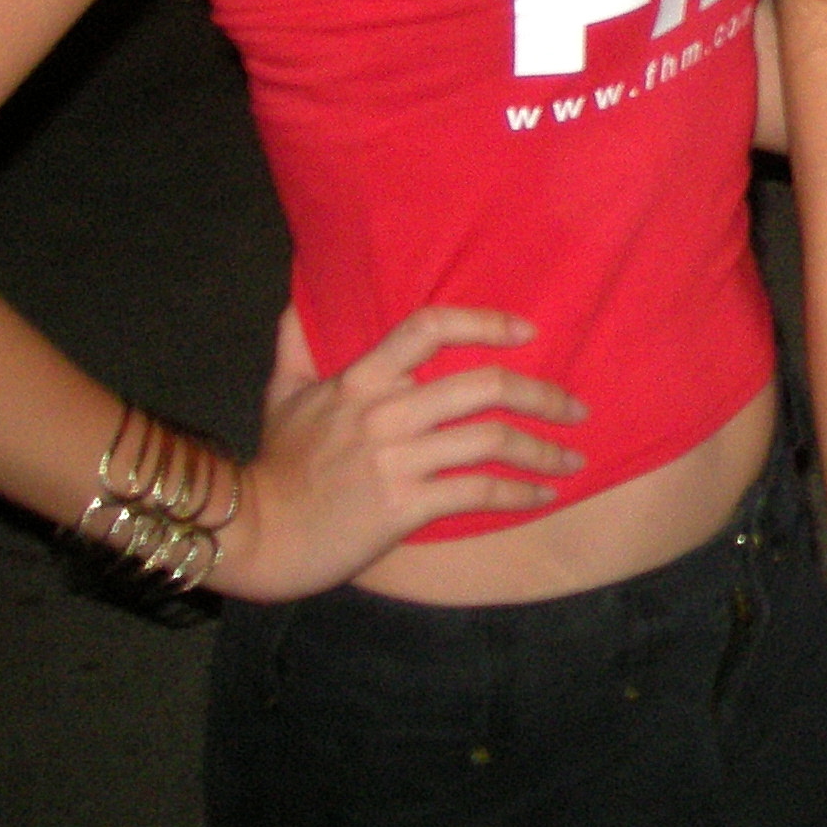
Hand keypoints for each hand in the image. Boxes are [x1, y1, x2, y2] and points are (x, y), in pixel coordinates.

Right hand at [219, 305, 585, 599]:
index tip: (529, 330)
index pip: (431, 326)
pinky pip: (478, 493)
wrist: (251, 536)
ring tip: (572, 458)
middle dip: (543, 395)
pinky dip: (520, 493)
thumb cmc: (276, 464)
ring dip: (544, 450)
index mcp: (361, 379)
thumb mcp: (282, 393)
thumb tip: (301, 291)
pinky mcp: (404, 507)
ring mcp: (397, 461)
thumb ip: (298, 341)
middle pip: (485, 386)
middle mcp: (385, 413)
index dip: (487, 322)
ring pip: (492, 441)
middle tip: (576, 407)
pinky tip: (543, 495)